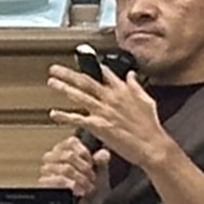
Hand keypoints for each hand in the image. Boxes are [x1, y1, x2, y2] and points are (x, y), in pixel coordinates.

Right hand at [37, 135, 101, 197]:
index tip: (92, 165)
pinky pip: (58, 180)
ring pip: (65, 168)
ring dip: (80, 179)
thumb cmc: (90, 191)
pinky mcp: (44, 183)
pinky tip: (79, 192)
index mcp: (65, 150)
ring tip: (88, 188)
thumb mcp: (100, 174)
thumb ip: (101, 161)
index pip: (71, 142)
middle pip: (69, 155)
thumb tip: (102, 153)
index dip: (84, 153)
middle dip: (84, 168)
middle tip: (92, 179)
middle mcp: (53, 157)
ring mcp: (47, 170)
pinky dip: (72, 186)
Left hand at [47, 64, 178, 171]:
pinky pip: (78, 119)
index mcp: (122, 91)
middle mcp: (111, 98)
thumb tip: (131, 74)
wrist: (152, 145)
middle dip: (69, 74)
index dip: (92, 65)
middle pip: (86, 81)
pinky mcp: (98, 126)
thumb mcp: (146, 100)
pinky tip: (54, 114)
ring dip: (64, 88)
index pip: (104, 73)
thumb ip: (135, 86)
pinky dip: (64, 116)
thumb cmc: (150, 126)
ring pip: (79, 96)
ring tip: (52, 82)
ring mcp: (103, 111)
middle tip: (55, 69)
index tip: (81, 58)